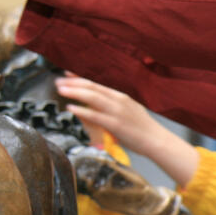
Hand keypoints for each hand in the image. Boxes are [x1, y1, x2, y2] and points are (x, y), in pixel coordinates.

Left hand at [56, 75, 200, 186]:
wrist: (157, 140)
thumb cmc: (140, 127)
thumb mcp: (125, 111)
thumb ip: (107, 107)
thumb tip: (87, 106)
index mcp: (120, 96)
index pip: (96, 83)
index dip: (80, 77)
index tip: (66, 73)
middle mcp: (118, 100)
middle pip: (92, 87)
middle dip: (73, 83)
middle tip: (58, 81)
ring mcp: (117, 111)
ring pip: (92, 97)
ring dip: (75, 92)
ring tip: (61, 90)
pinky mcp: (115, 124)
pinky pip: (95, 116)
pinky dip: (82, 111)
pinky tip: (71, 108)